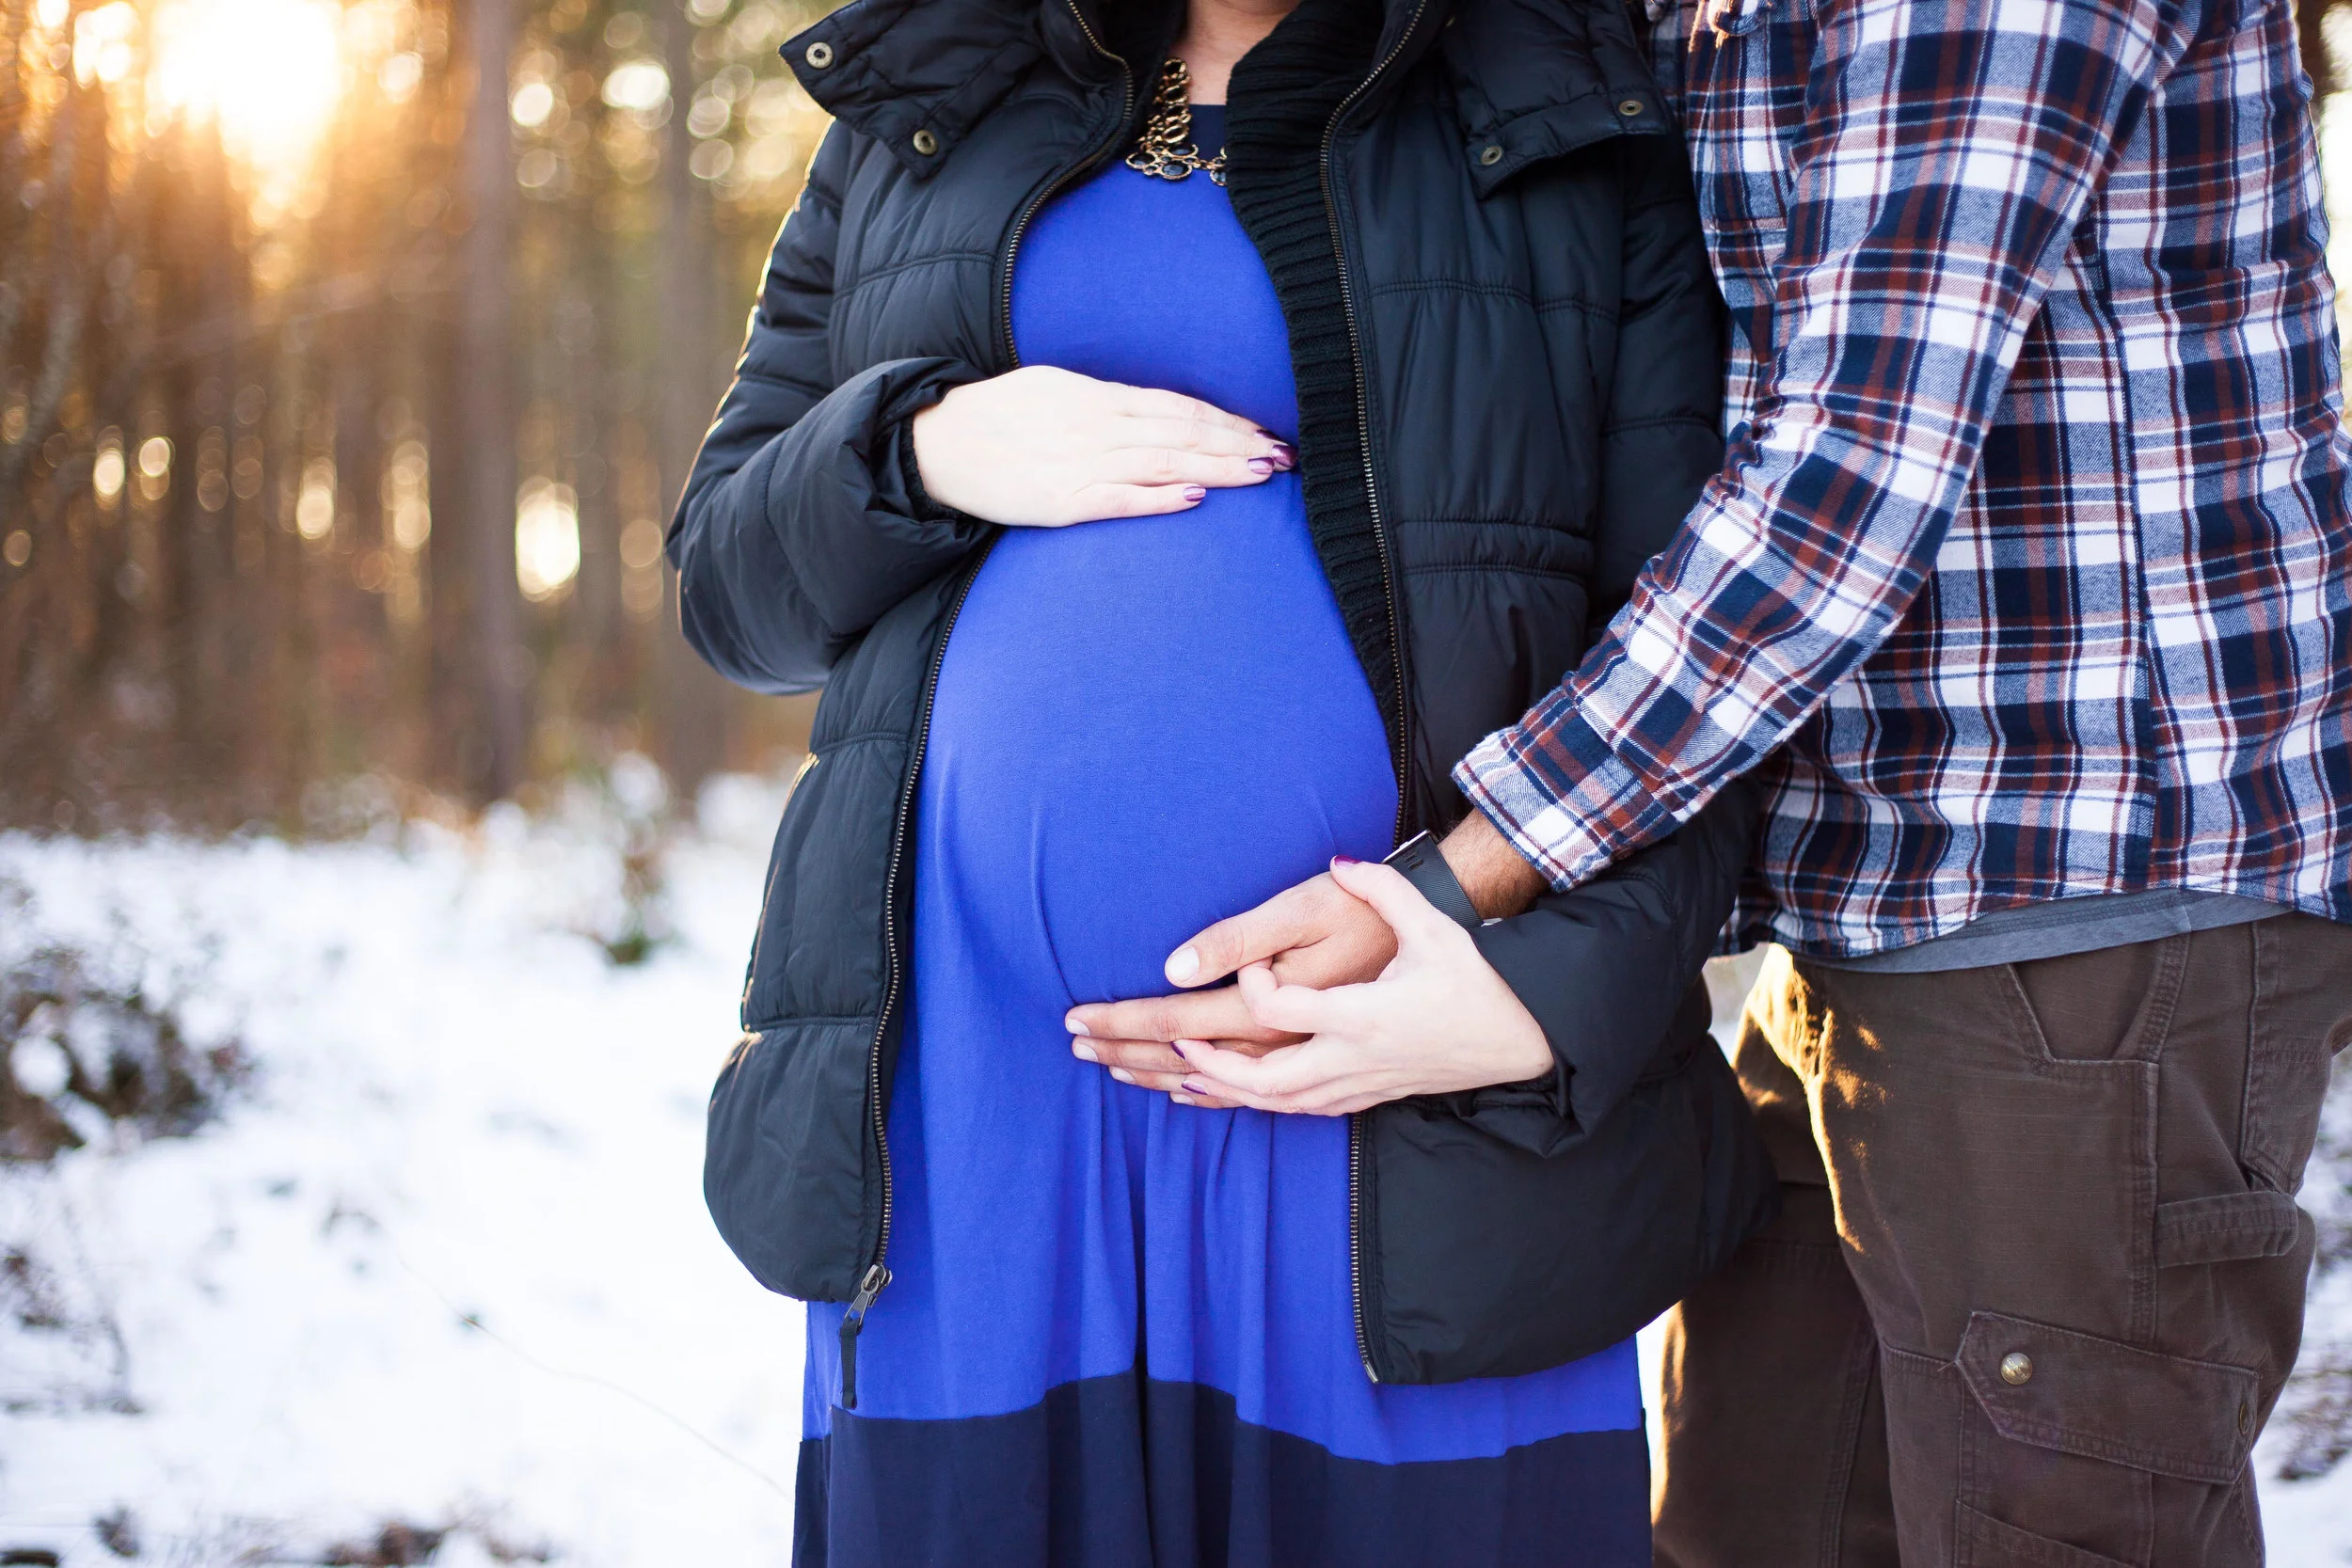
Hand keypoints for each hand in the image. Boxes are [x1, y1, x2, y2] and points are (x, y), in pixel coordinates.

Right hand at [910, 365, 1293, 526]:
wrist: (938, 443)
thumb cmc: (999, 418)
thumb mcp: (1057, 391)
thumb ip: (1108, 403)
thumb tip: (1158, 414)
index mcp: (1098, 397)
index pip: (1178, 406)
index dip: (1226, 418)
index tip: (1266, 428)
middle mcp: (1097, 426)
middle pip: (1182, 433)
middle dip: (1238, 443)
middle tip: (1286, 454)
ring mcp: (1080, 464)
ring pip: (1163, 463)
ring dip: (1217, 468)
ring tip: (1262, 472)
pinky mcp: (1061, 502)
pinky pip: (1118, 499)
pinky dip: (1158, 498)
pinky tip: (1196, 498)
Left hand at [1164, 856, 1552, 1115]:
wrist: (1515, 1036)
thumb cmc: (1470, 979)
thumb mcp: (1431, 927)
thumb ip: (1384, 888)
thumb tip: (1341, 863)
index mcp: (1359, 1016)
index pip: (1276, 1009)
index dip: (1251, 982)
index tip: (1252, 963)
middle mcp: (1350, 1059)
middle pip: (1258, 1077)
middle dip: (1199, 1061)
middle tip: (1162, 1039)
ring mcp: (1354, 1085)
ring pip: (1270, 1102)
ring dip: (1214, 1087)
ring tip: (1160, 1071)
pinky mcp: (1360, 1097)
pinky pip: (1292, 1111)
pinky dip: (1247, 1103)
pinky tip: (1214, 1094)